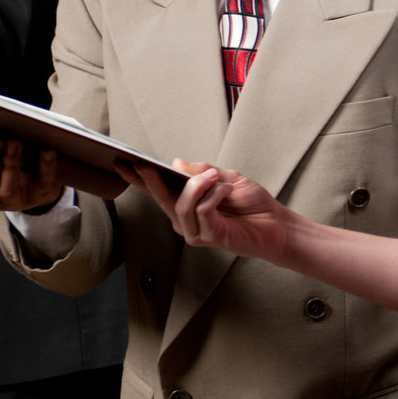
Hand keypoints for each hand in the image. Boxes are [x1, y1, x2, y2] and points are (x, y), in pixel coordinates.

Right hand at [122, 159, 297, 264]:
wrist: (275, 224)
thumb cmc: (251, 203)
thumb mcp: (227, 178)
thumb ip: (203, 172)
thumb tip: (177, 164)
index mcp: (187, 204)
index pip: (157, 191)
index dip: (138, 178)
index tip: (122, 162)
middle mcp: (185, 220)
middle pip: (161, 198)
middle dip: (151, 180)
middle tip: (146, 165)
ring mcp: (195, 231)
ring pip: (182, 205)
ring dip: (198, 185)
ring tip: (215, 177)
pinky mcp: (209, 237)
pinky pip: (203, 211)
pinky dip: (214, 194)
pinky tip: (228, 190)